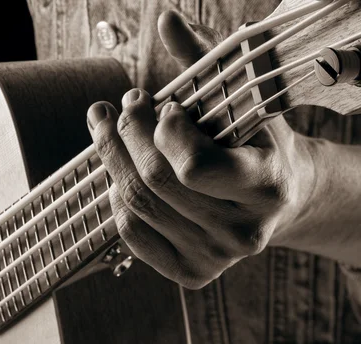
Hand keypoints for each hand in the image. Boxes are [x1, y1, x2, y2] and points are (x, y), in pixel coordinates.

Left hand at [86, 11, 314, 288]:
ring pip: (136, 206)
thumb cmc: (258, 144)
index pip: (191, 166)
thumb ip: (205, 63)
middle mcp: (243, 231)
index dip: (162, 130)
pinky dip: (116, 199)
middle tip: (117, 108)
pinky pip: (131, 233)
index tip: (162, 105)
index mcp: (266, 185)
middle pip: (154, 182)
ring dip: (112, 160)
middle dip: (124, 135)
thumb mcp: (243, 101)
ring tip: (108, 131)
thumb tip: (166, 20)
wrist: (279, 200)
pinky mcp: (191, 274)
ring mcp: (216, 258)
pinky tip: (120, 174)